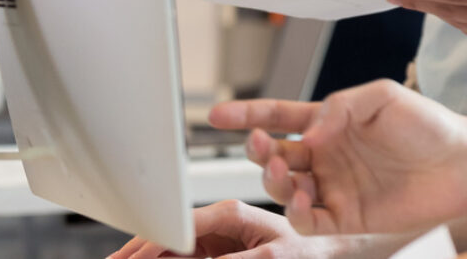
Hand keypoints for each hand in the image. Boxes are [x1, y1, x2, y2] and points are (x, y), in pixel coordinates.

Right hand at [108, 199, 336, 258]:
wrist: (328, 253)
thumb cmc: (308, 250)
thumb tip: (190, 257)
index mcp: (232, 213)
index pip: (180, 228)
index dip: (152, 244)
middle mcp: (220, 221)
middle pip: (167, 236)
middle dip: (138, 250)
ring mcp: (216, 236)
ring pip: (170, 248)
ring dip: (146, 257)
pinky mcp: (216, 250)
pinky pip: (183, 256)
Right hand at [211, 81, 466, 235]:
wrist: (464, 163)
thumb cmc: (429, 126)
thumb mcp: (382, 97)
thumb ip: (340, 106)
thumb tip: (307, 130)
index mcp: (331, 123)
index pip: (279, 117)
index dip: (248, 116)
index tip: (217, 114)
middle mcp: (327, 156)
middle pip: (276, 156)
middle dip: (258, 151)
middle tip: (259, 144)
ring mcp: (335, 188)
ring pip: (287, 190)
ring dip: (276, 181)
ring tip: (284, 171)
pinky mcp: (347, 217)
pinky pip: (309, 221)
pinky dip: (299, 212)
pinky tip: (306, 197)